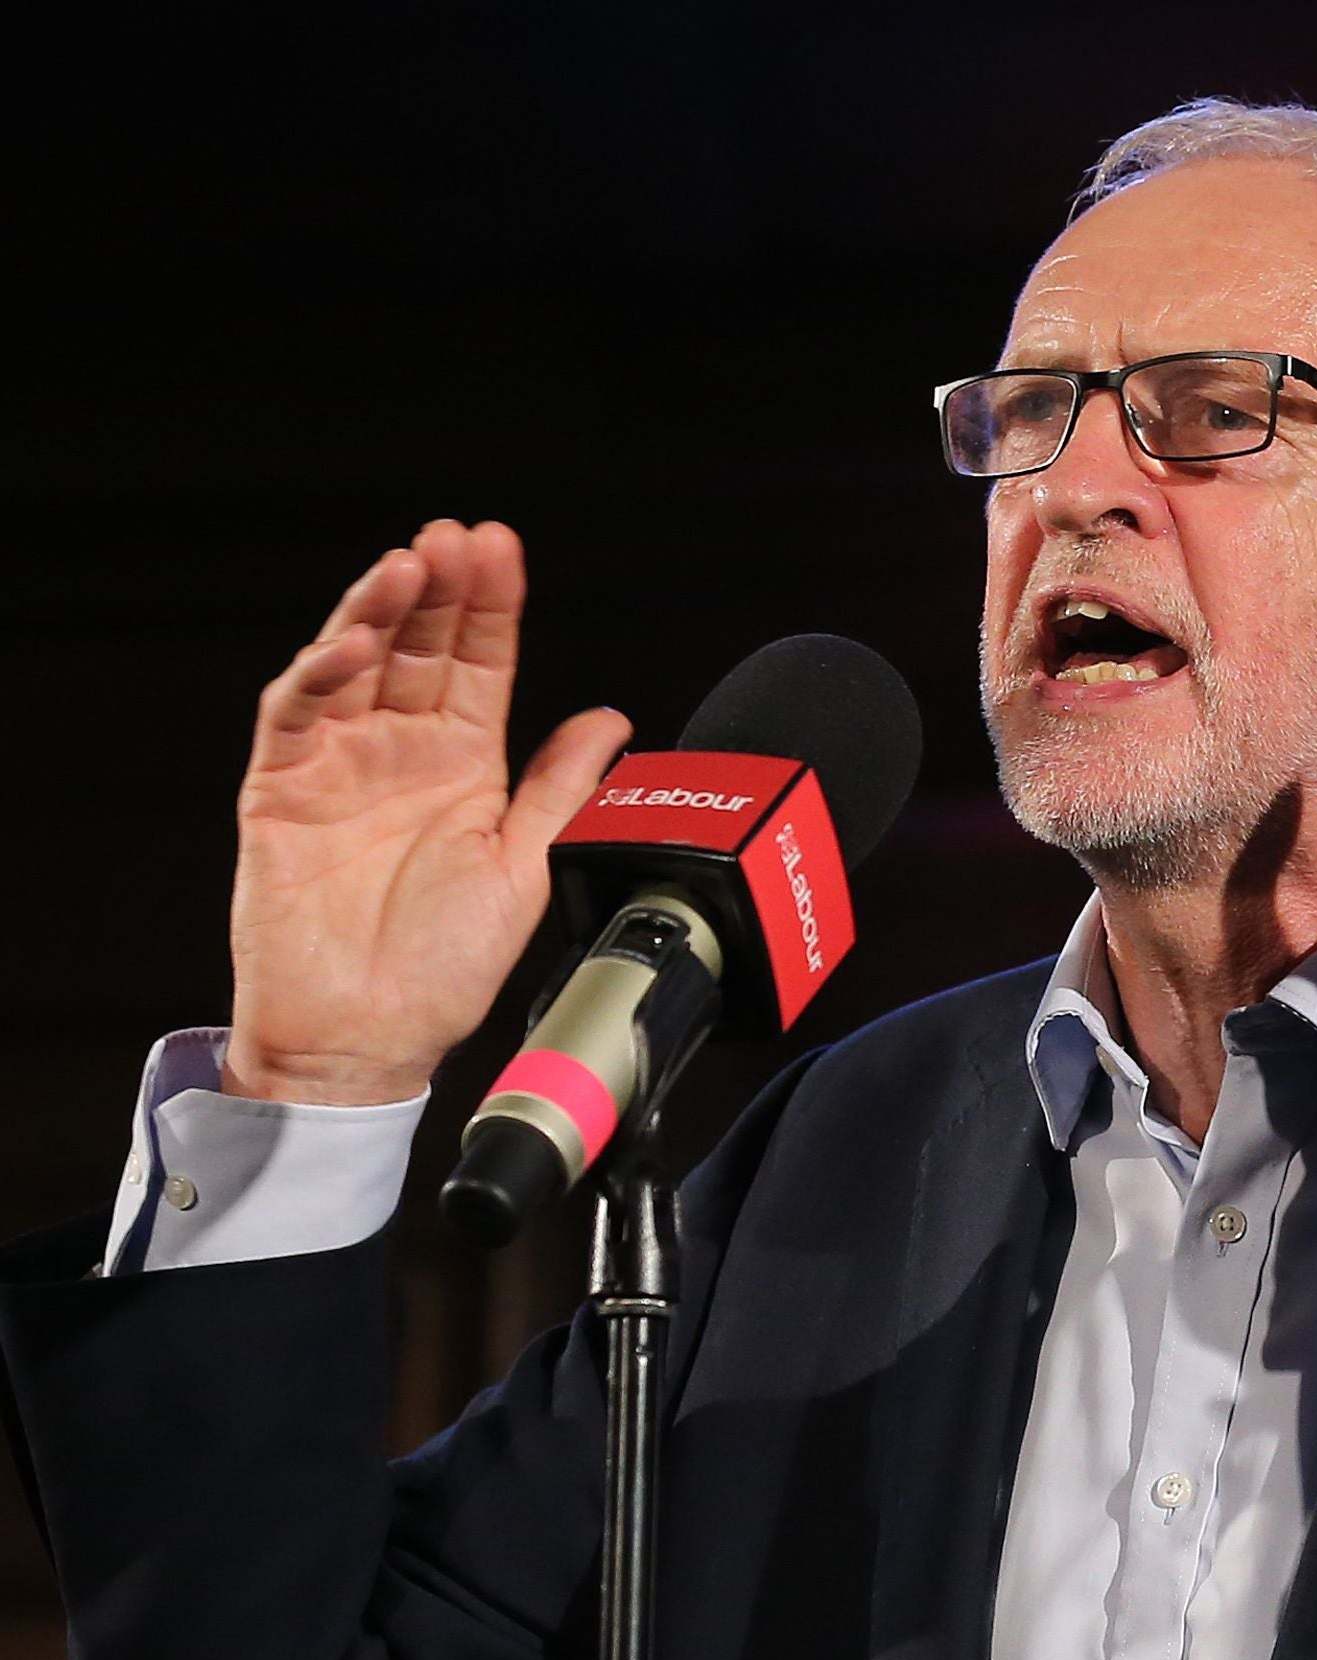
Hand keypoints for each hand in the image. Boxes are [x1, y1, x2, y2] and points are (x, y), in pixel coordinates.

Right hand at [225, 520, 631, 1104]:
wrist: (366, 1041)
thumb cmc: (442, 970)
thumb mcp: (524, 867)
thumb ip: (562, 789)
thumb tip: (613, 720)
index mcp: (465, 763)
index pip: (480, 663)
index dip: (491, 606)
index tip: (503, 550)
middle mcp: (401, 751)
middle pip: (419, 645)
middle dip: (437, 587)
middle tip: (456, 539)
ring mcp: (338, 763)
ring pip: (355, 662)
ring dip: (378, 610)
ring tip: (409, 566)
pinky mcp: (281, 789)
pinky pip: (295, 715)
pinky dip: (320, 674)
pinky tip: (352, 644)